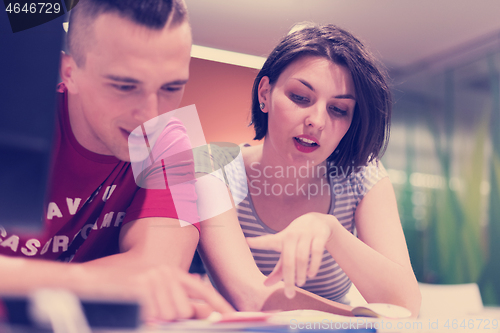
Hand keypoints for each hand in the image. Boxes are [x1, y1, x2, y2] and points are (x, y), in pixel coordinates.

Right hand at [106, 265, 233, 321]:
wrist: (87, 281)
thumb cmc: (119, 288)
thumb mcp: (153, 290)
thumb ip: (178, 300)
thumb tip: (204, 312)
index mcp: (169, 271)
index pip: (201, 289)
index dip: (217, 304)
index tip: (232, 315)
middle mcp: (164, 272)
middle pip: (184, 310)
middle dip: (174, 320)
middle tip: (152, 314)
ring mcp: (152, 280)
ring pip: (171, 316)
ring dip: (157, 320)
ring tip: (140, 311)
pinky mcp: (140, 289)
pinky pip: (155, 316)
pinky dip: (148, 319)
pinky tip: (137, 312)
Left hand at [246, 212, 337, 298]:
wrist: (317, 220)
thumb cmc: (297, 240)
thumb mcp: (287, 251)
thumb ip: (278, 269)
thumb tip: (265, 285)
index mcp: (281, 238)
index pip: (268, 241)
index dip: (258, 242)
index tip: (247, 241)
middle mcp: (292, 235)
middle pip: (288, 259)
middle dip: (288, 278)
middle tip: (289, 293)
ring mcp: (306, 234)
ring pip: (302, 256)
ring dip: (301, 272)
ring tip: (300, 283)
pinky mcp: (319, 234)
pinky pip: (316, 252)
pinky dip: (314, 265)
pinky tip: (311, 274)